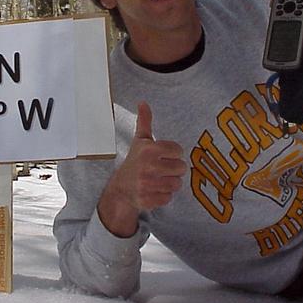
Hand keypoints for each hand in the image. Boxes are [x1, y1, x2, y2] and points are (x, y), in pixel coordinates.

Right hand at [97, 102, 186, 236]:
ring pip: (177, 184)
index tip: (162, 156)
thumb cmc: (135, 162)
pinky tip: (154, 191)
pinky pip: (169, 198)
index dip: (173, 154)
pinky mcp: (148, 200)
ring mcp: (147, 184)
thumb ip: (145, 122)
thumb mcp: (139, 141)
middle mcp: (148, 166)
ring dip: (170, 183)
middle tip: (161, 170)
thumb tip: (143, 102)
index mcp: (148, 149)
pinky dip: (163, 196)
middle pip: (181, 168)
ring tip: (158, 180)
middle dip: (173, 170)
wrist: (120, 188)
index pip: (178, 151)